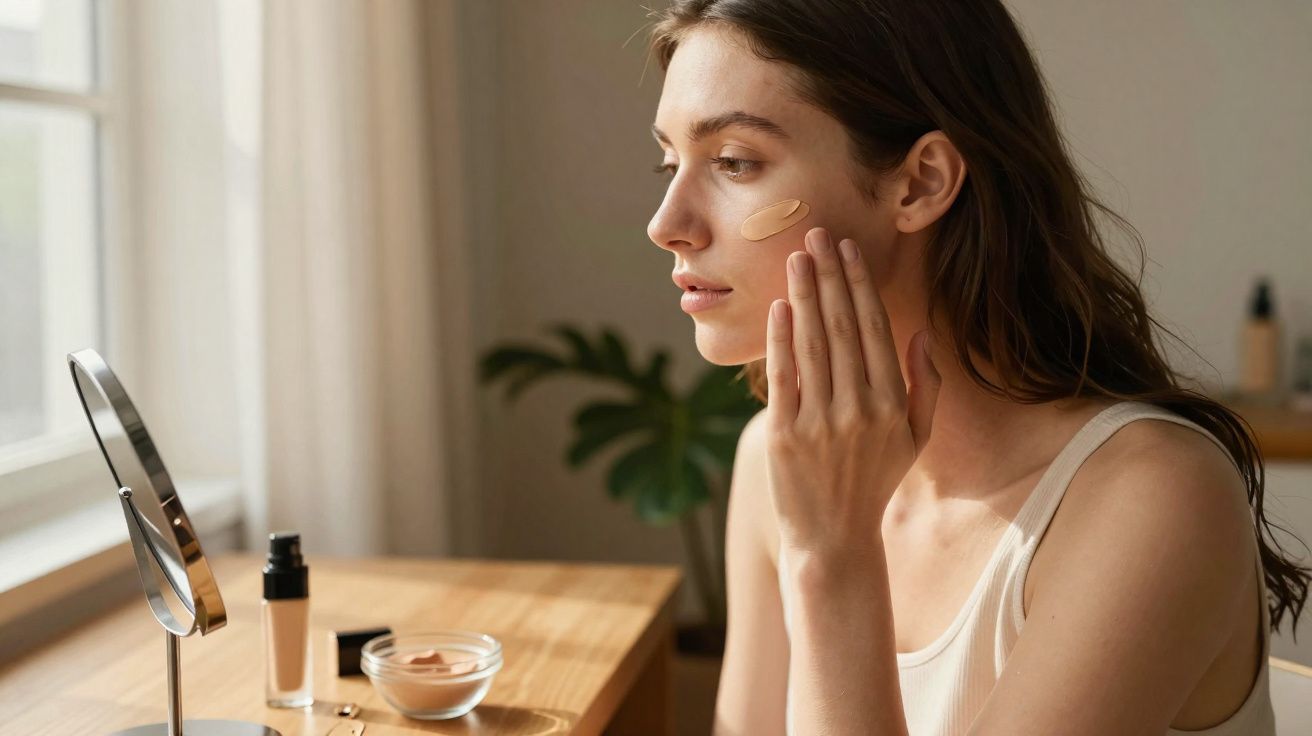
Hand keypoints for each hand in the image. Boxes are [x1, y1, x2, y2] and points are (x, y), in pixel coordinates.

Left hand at [765, 227, 940, 557]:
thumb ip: (925, 386)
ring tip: (795, 257)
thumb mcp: (915, 439)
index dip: (859, 285)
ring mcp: (821, 422)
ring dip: (804, 294)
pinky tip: (779, 305)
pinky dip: (780, 337)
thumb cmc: (874, 482)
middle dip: (829, 275)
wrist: (832, 537)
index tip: (848, 250)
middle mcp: (860, 409)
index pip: (874, 329)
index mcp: (893, 405)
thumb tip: (922, 333)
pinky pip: (783, 375)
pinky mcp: (785, 434)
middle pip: (842, 327)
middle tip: (816, 234)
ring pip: (812, 343)